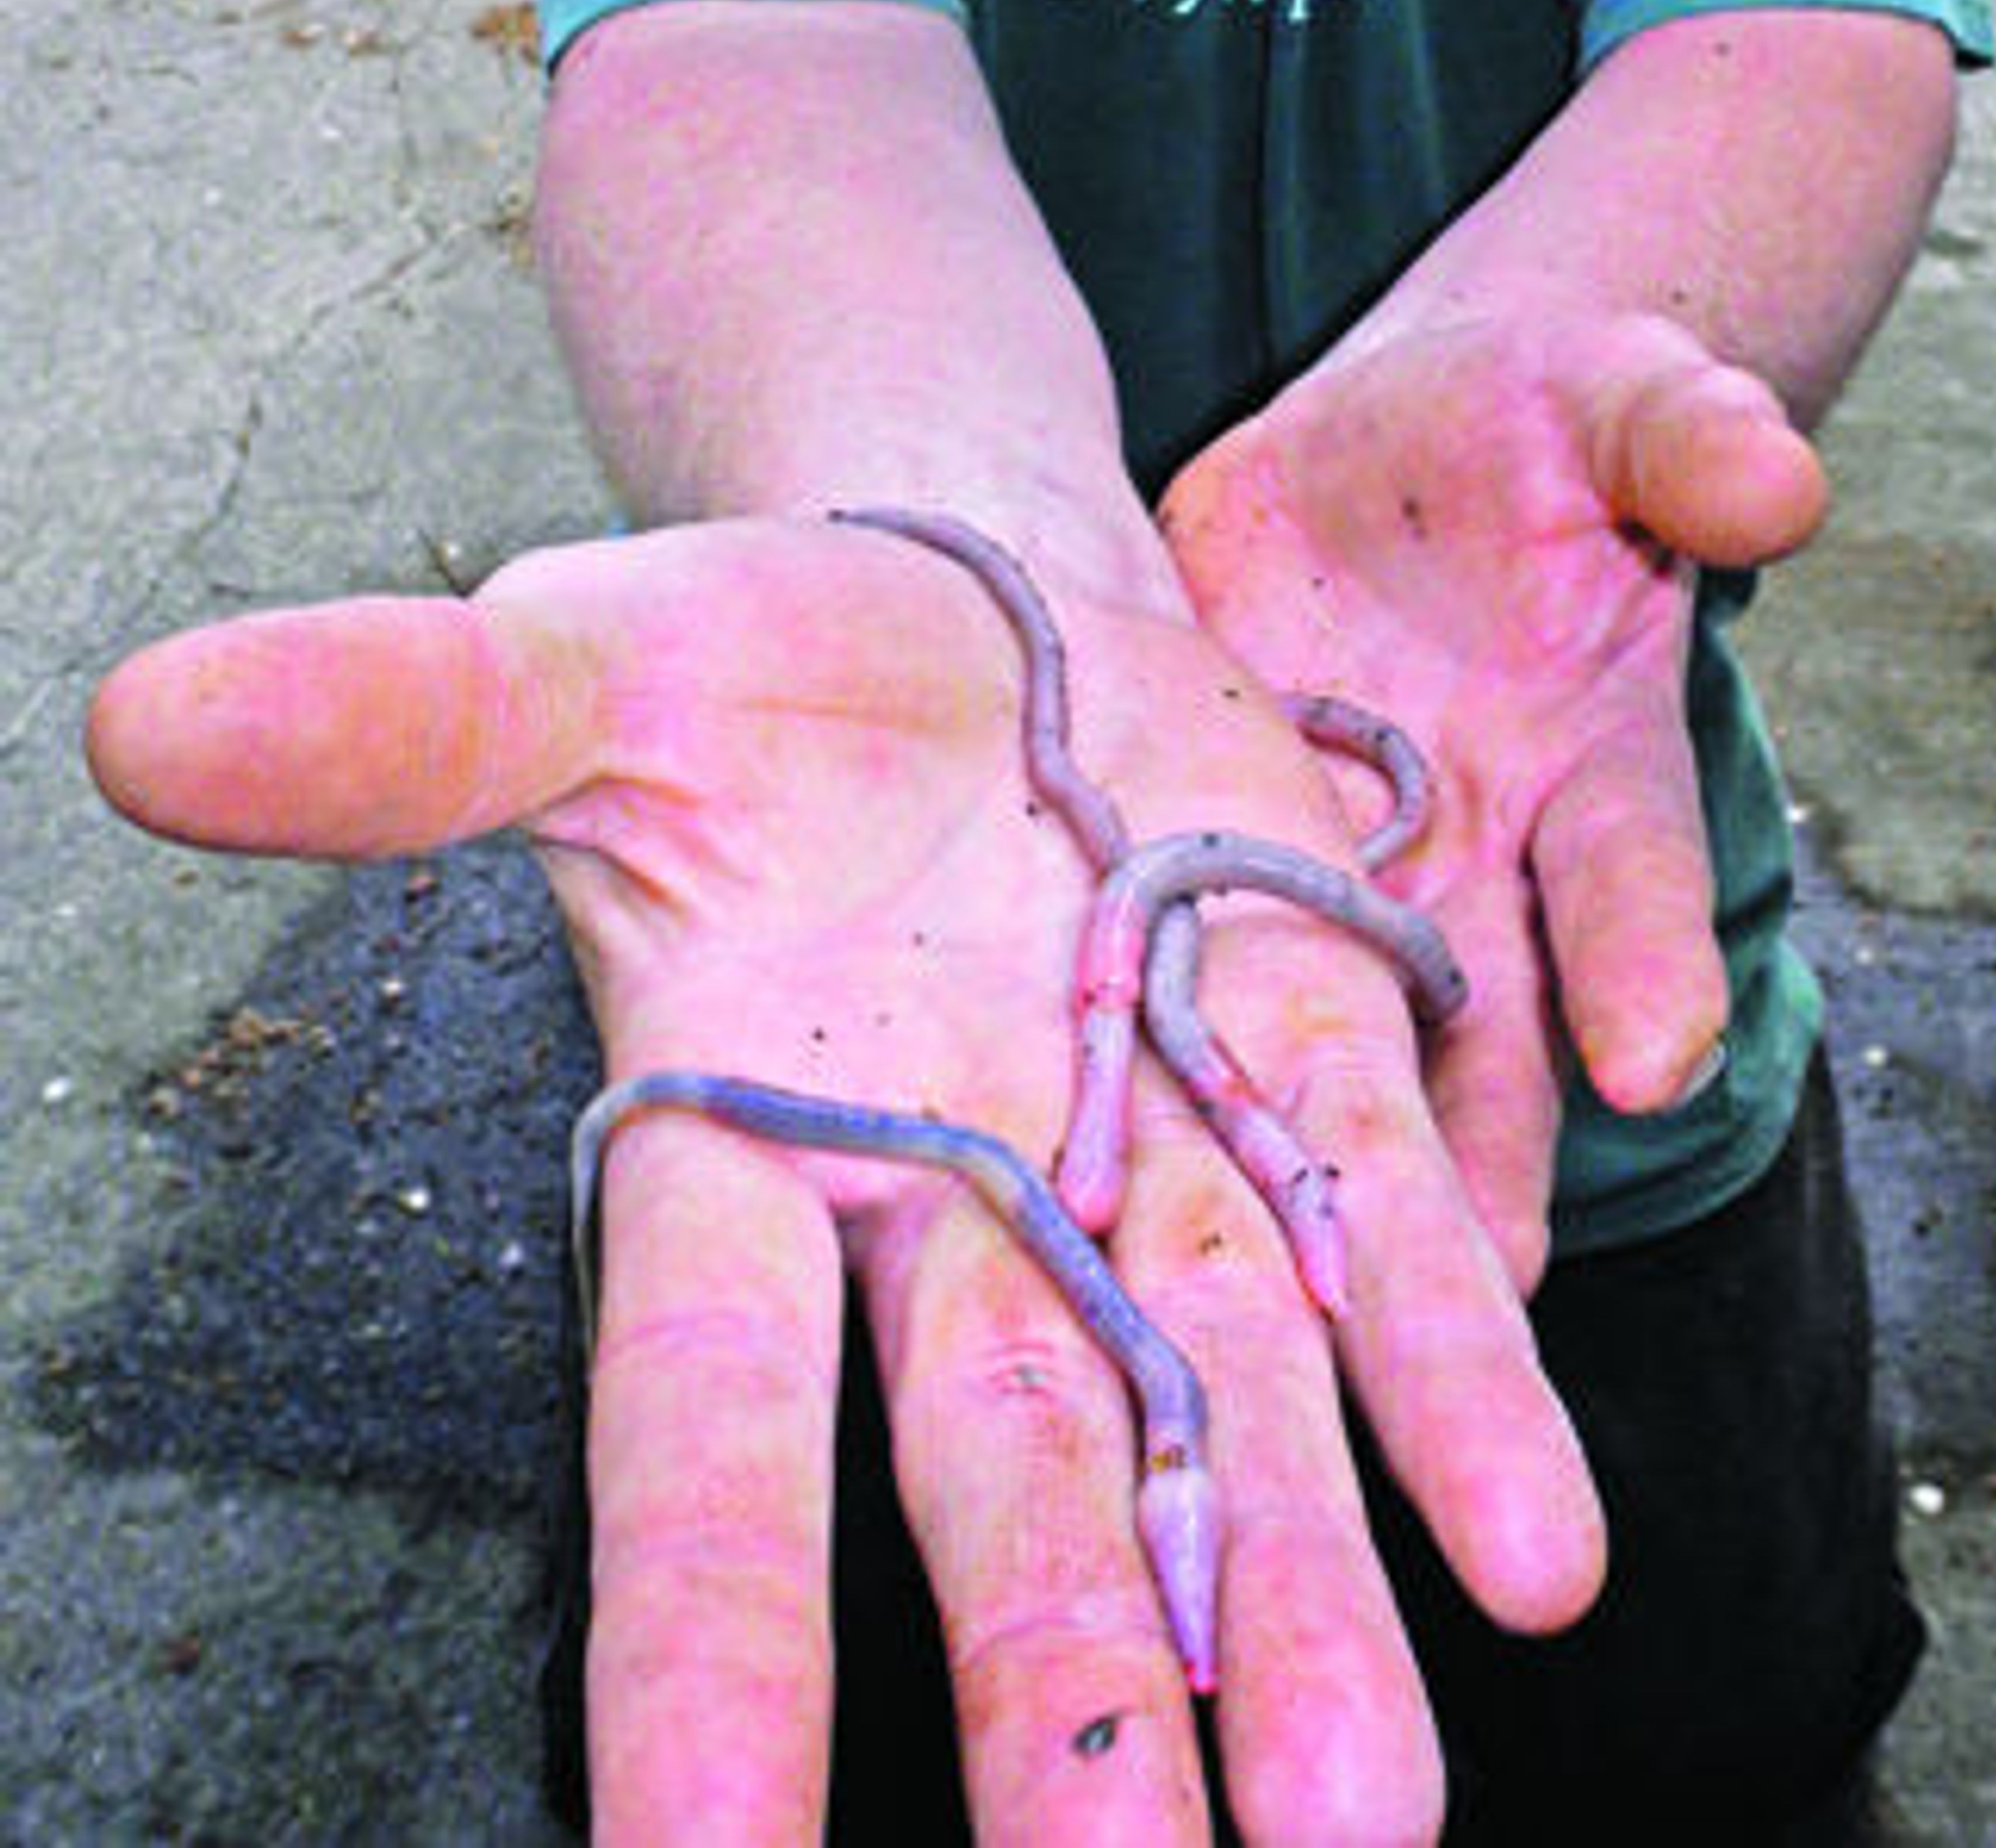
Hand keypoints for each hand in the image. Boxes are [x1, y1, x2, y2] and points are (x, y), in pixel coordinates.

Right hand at [89, 513, 1606, 1847]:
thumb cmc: (742, 657)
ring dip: (1297, 1615)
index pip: (703, 1451)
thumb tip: (144, 717)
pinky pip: (1383, 1233)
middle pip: (995, 1490)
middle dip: (1062, 1710)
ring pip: (1218, 1419)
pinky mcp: (1297, 1050)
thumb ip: (400, 726)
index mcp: (740, 1149)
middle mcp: (949, 1212)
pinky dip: (1452, 1372)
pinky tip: (1532, 1533)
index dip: (703, 1658)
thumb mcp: (568, 664)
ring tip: (1364, 1821)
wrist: (969, 590)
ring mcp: (1139, 1150)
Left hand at [1158, 295, 1828, 1288]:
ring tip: (1295, 1306)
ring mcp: (1332, 871)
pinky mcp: (1197, 845)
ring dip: (1317, 1162)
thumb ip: (1684, 439)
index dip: (1647, 968)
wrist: (1377, 448)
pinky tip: (1093, 1141)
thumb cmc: (1532, 425)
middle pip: (1489, 1038)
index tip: (1655, 1060)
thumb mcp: (1615, 396)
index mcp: (1592, 762)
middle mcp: (1475, 859)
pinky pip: (1175, 953)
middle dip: (1484, 1165)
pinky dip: (1144, 1035)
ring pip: (1333, 1043)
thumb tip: (1779, 476)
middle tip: (1474, 1302)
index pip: (1633, 880)